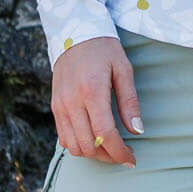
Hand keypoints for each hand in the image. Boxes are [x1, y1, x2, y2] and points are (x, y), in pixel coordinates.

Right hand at [49, 36, 142, 165]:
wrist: (73, 32)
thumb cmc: (103, 48)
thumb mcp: (123, 69)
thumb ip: (130, 102)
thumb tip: (137, 131)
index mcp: (92, 91)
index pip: (105, 134)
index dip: (119, 152)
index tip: (132, 159)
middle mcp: (72, 101)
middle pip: (88, 145)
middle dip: (109, 156)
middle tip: (124, 154)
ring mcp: (60, 106)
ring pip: (74, 146)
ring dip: (94, 154)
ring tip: (110, 148)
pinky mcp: (55, 107)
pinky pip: (64, 137)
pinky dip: (79, 145)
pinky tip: (94, 139)